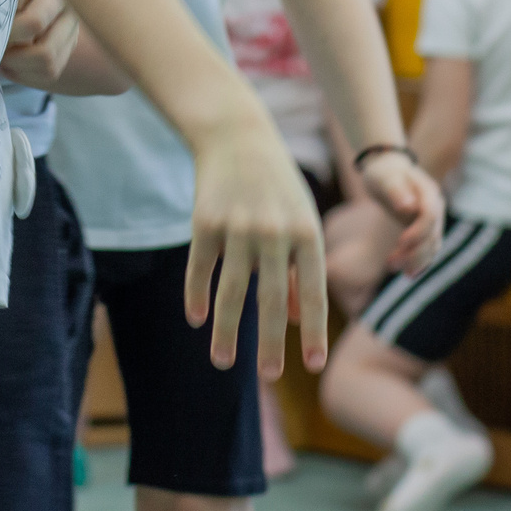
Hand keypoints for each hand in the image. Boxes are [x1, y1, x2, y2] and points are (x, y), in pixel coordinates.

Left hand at [0, 0, 78, 86]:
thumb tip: (2, 23)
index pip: (34, 22)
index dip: (9, 33)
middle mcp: (72, 13)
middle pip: (46, 53)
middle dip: (12, 57)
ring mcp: (72, 32)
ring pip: (50, 68)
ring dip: (18, 68)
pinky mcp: (67, 46)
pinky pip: (49, 74)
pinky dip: (25, 74)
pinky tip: (8, 60)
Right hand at [184, 110, 326, 378]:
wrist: (236, 135)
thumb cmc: (277, 185)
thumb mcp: (300, 220)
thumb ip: (299, 269)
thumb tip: (294, 320)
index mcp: (307, 233)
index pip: (313, 293)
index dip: (314, 330)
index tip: (313, 364)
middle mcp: (274, 233)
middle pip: (271, 300)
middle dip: (270, 343)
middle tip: (270, 375)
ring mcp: (238, 228)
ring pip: (230, 292)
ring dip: (225, 331)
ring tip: (222, 362)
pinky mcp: (205, 222)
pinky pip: (200, 269)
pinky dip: (196, 296)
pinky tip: (196, 319)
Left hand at [358, 151, 445, 274]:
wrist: (387, 169)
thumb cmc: (383, 172)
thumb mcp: (384, 177)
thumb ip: (395, 190)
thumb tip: (408, 206)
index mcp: (428, 192)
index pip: (430, 215)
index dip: (418, 231)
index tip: (401, 243)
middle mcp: (436, 206)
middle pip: (432, 235)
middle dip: (415, 253)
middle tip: (391, 264)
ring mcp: (433, 219)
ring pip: (431, 245)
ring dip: (416, 261)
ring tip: (392, 268)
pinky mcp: (425, 228)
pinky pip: (428, 248)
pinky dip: (420, 261)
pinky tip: (407, 273)